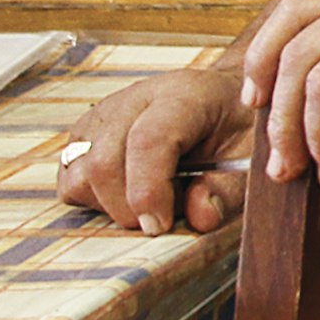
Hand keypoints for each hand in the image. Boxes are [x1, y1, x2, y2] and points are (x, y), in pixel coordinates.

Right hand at [56, 65, 252, 235]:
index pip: (147, 141)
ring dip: (111, 205)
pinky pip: (71, 182)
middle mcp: (132, 100)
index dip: (149, 191)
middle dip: (129, 208)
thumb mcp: (249, 155)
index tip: (160, 225)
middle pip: (104, 164)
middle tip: (162, 220)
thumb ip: (228, 187)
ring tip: (150, 198)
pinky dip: (95, 200)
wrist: (220, 99)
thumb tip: (200, 216)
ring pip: (81, 176)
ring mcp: (100, 117)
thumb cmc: (236, 128)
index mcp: (181, 95)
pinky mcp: (81, 136)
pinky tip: (129, 193)